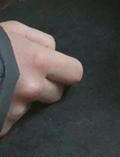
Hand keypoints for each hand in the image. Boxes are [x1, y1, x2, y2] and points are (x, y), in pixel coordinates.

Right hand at [0, 21, 82, 137]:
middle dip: (47, 87)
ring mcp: (16, 110)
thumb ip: (40, 40)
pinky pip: (11, 121)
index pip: (75, 73)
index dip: (66, 72)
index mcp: (40, 61)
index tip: (58, 72)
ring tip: (4, 87)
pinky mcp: (3, 126)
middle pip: (56, 94)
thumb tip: (54, 53)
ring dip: (22, 100)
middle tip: (28, 79)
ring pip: (32, 107)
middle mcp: (32, 88)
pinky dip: (4, 114)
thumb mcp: (15, 30)